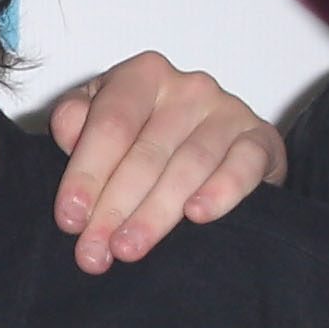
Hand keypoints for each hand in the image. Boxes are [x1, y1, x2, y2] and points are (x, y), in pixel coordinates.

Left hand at [47, 53, 284, 272]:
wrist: (219, 153)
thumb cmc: (149, 141)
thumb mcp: (104, 127)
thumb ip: (78, 124)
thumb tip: (68, 130)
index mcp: (142, 76)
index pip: (110, 125)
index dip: (86, 174)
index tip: (70, 220)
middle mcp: (187, 87)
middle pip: (145, 152)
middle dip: (115, 207)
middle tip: (96, 251)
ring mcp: (227, 111)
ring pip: (189, 165)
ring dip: (156, 212)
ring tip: (130, 248)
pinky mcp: (261, 139)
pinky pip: (243, 164)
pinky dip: (222, 190)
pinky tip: (198, 215)